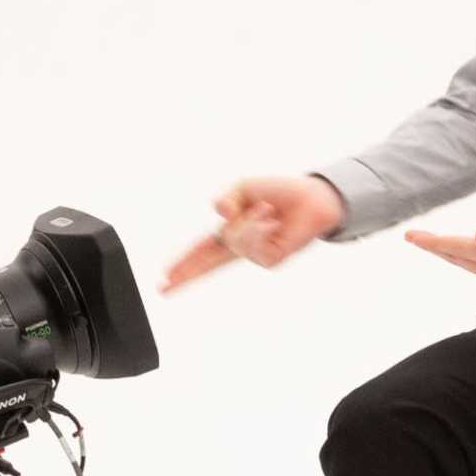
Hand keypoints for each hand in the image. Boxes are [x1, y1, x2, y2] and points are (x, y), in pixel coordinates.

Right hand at [162, 173, 346, 291]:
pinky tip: (273, 221)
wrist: (312, 198)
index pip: (203, 250)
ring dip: (249, 222)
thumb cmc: (279, 193)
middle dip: (186, 273)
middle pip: (208, 264)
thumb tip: (219, 213)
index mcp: (231, 231)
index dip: (185, 264)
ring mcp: (256, 254)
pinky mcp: (271, 259)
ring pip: (235, 242)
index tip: (166, 278)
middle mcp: (241, 245)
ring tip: (267, 210)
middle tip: (163, 286)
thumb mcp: (245, 188)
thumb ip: (228, 199)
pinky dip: (260, 227)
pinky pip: (254, 245)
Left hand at [403, 215, 475, 295]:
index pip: (460, 249)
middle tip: (413, 237)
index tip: (412, 235)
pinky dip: (469, 259)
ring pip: (470, 266)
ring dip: (450, 254)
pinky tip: (466, 252)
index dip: (434, 242)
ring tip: (432, 243)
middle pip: (460, 260)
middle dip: (436, 248)